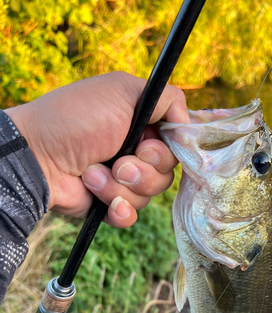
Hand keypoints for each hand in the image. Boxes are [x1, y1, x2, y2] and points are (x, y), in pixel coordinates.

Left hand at [5, 72, 188, 227]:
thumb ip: (167, 98)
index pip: (177, 144)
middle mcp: (137, 152)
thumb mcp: (124, 91)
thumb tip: (188, 124)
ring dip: (121, 186)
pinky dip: (119, 209)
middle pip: (167, 172)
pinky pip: (132, 215)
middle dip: (143, 170)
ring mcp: (124, 180)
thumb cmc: (77, 118)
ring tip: (93, 174)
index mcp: (143, 125)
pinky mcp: (111, 204)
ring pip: (150, 195)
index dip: (169, 150)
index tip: (147, 146)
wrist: (37, 156)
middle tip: (118, 160)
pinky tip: (102, 201)